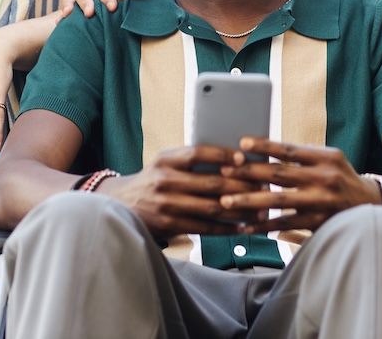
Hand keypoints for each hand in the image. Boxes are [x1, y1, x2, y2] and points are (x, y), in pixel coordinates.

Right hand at [97, 146, 265, 236]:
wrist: (119, 205)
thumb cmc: (151, 182)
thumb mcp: (163, 164)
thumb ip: (189, 162)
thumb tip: (232, 162)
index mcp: (165, 159)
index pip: (197, 152)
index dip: (221, 154)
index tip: (242, 158)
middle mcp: (164, 179)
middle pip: (211, 182)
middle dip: (240, 185)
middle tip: (262, 187)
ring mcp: (166, 203)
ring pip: (211, 206)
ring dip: (239, 209)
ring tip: (259, 209)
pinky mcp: (169, 225)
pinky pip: (203, 227)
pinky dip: (225, 228)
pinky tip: (241, 227)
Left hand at [218, 138, 379, 233]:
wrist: (371, 205)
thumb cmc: (341, 177)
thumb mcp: (329, 159)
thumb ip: (302, 156)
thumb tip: (264, 151)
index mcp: (326, 157)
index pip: (289, 150)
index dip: (264, 147)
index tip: (241, 143)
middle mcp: (324, 178)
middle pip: (279, 174)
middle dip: (248, 173)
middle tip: (224, 172)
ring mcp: (321, 202)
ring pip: (278, 201)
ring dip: (249, 201)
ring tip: (226, 202)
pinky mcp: (318, 223)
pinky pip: (285, 225)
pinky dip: (263, 226)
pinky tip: (245, 226)